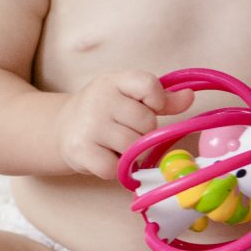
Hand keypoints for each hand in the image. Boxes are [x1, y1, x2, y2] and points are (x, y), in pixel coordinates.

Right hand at [58, 71, 192, 179]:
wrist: (61, 128)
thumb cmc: (105, 112)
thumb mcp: (129, 97)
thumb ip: (162, 99)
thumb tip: (189, 96)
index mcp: (114, 81)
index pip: (149, 85)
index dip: (158, 101)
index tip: (151, 107)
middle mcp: (99, 99)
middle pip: (146, 123)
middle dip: (143, 133)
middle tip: (126, 131)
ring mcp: (88, 125)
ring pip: (134, 148)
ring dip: (131, 154)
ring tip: (116, 145)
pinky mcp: (81, 150)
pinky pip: (116, 169)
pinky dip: (116, 170)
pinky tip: (105, 157)